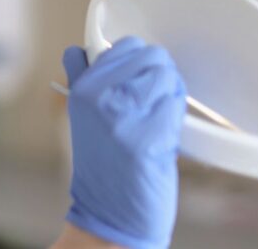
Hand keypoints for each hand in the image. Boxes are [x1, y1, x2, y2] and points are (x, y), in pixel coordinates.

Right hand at [62, 36, 186, 248]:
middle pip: (151, 57)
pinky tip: (164, 136)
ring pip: (167, 77)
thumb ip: (85, 79)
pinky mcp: (148, 137)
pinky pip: (177, 106)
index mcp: (82, 90)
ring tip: (157, 119)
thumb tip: (81, 50)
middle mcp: (99, 99)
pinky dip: (177, 118)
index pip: (123, 46)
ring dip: (170, 95)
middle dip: (159, 76)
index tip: (136, 79)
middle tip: (151, 104)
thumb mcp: (82, 116)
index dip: (138, 61)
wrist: (110, 212)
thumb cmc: (104, 166)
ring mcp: (123, 117)